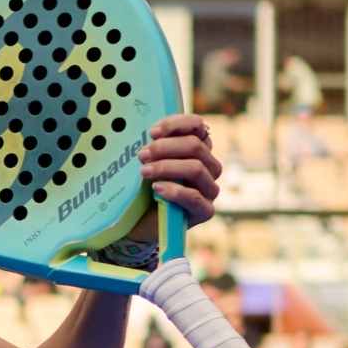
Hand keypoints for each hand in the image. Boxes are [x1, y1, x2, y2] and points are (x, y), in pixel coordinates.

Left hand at [136, 113, 221, 227]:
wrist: (138, 222)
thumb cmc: (143, 188)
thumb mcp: (147, 163)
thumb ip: (154, 147)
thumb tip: (151, 132)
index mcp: (198, 150)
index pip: (198, 127)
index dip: (176, 125)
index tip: (152, 132)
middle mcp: (208, 167)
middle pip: (195, 147)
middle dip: (165, 148)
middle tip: (142, 155)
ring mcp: (209, 190)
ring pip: (196, 168)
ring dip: (167, 167)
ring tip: (144, 171)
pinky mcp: (205, 210)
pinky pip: (194, 197)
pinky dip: (173, 191)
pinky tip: (156, 189)